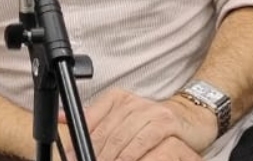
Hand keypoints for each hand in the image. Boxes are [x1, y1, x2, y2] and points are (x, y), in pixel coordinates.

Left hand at [84, 88, 215, 160]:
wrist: (190, 119)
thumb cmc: (152, 124)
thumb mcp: (121, 118)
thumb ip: (95, 120)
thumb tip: (62, 118)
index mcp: (117, 98)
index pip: (91, 119)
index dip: (79, 141)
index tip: (73, 156)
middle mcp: (132, 102)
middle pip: (106, 132)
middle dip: (94, 154)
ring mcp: (150, 111)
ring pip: (123, 138)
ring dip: (111, 157)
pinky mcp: (166, 122)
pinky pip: (145, 142)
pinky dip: (134, 156)